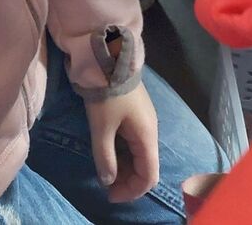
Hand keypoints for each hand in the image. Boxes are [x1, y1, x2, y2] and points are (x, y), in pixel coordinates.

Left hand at [85, 84, 159, 202]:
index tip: (111, 194)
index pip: (149, 176)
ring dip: (125, 166)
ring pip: (139, 153)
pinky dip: (123, 152)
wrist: (110, 57)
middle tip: (106, 185)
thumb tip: (107, 181)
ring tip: (106, 170)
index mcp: (147, 137)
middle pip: (145, 166)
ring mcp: (144, 120)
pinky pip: (134, 141)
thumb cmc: (107, 93)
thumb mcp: (101, 126)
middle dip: (128, 181)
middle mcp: (150, 131)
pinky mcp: (136, 112)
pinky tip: (109, 150)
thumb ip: (105, 156)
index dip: (132, 191)